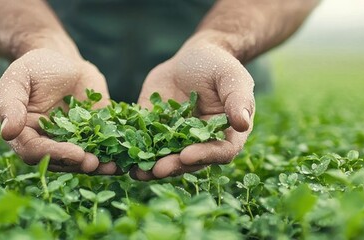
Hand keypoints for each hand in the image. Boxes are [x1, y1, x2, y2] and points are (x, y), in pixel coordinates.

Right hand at [0, 48, 120, 174]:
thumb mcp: (17, 79)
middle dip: (78, 163)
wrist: (61, 59)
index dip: (54, 154)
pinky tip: (126, 157)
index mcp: (25, 135)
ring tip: (113, 166)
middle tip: (94, 162)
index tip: (74, 153)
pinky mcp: (93, 134)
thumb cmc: (33, 67)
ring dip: (98, 166)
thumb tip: (7, 132)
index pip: (35, 152)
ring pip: (83, 160)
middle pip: (61, 161)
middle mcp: (48, 144)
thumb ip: (10, 104)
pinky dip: (114, 153)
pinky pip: (103, 147)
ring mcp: (72, 142)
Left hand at [131, 39, 254, 180]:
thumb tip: (243, 123)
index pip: (220, 152)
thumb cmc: (220, 65)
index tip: (187, 155)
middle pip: (189, 162)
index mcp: (226, 135)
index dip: (204, 156)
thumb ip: (238, 99)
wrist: (194, 56)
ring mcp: (177, 139)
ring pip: (165, 158)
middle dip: (173, 166)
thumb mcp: (232, 77)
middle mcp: (202, 143)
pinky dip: (133, 150)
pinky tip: (120, 155)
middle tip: (157, 169)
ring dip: (151, 168)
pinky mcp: (155, 130)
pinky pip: (145, 143)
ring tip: (136, 172)